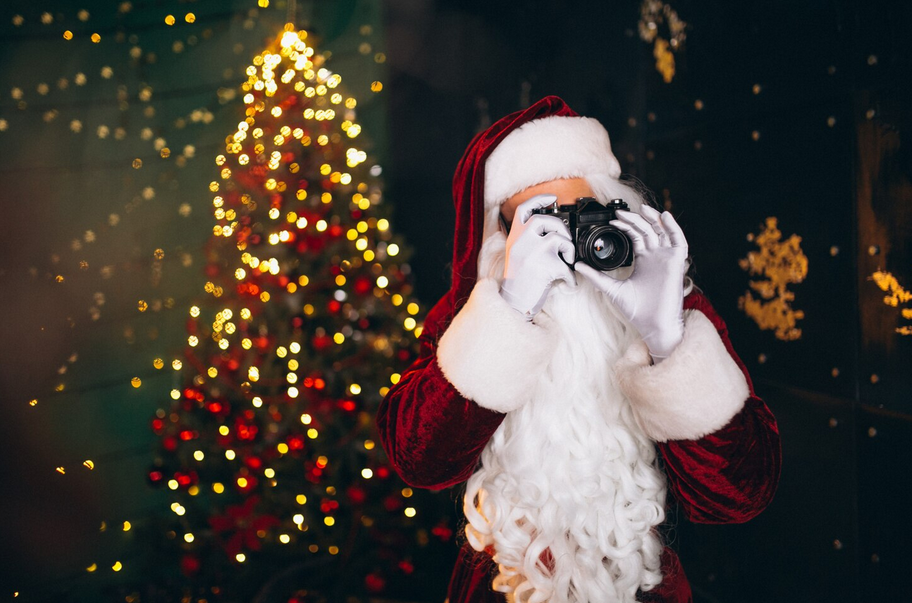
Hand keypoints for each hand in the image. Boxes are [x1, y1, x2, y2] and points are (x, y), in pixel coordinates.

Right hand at [500, 194, 574, 317]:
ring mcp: (532, 252)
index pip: (524, 209)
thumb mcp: (516, 254)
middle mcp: (521, 241)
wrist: (513, 302)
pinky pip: (566, 266)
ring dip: (569, 249)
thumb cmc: (518, 281)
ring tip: (568, 261)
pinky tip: (568, 282)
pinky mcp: (545, 267)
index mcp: (514, 237)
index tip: (551, 198)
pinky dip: (571, 276)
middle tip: (565, 241)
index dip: (539, 199)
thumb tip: (551, 230)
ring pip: (559, 238)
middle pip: (545, 219)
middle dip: (561, 228)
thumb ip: (528, 239)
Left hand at [575, 205, 687, 361]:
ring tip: (642, 209)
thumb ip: (595, 276)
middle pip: (648, 230)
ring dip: (654, 218)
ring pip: (663, 231)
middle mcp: (655, 257)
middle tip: (621, 213)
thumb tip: (577, 265)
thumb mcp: (611, 288)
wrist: (653, 325)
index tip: (612, 220)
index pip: (636, 236)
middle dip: (636, 219)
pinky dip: (674, 228)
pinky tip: (664, 217)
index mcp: (643, 261)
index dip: (626, 226)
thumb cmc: (637, 310)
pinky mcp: (676, 263)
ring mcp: (666, 259)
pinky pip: (679, 241)